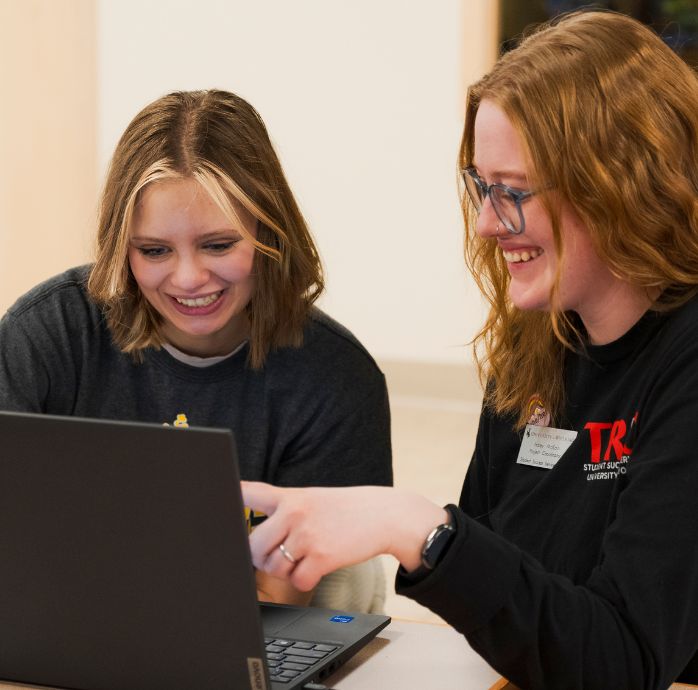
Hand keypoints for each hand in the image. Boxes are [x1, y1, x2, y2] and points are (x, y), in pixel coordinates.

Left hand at [242, 482, 447, 591]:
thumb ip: (285, 510)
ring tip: (303, 559)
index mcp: (290, 497)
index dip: (227, 497)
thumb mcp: (313, 498)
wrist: (384, 514)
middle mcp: (294, 513)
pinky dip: (304, 581)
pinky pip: (297, 581)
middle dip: (262, 558)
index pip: (250, 493)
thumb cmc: (346, 509)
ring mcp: (307, 535)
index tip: (211, 500)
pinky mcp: (322, 557)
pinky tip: (317, 568)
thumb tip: (256, 538)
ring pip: (274, 567)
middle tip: (279, 555)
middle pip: (253, 546)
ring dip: (285, 571)